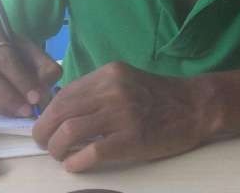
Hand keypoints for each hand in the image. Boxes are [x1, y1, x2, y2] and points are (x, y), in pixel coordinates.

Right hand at [0, 21, 61, 116]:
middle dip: (9, 96)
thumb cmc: (14, 51)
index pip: (3, 57)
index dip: (20, 79)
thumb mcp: (32, 52)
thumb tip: (43, 88)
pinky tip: (4, 111)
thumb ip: (44, 67)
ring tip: (19, 112)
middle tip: (27, 110)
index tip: (35, 97)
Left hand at [32, 61, 220, 171]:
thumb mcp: (126, 82)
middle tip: (45, 145)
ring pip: (68, 132)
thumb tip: (62, 111)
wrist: (196, 107)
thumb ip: (98, 91)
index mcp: (109, 74)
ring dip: (55, 149)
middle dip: (44, 133)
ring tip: (60, 155)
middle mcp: (112, 90)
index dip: (48, 114)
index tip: (46, 127)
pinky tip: (75, 165)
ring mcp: (122, 114)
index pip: (63, 94)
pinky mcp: (131, 139)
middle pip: (59, 113)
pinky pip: (90, 153)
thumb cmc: (160, 97)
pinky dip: (75, 163)